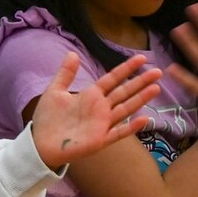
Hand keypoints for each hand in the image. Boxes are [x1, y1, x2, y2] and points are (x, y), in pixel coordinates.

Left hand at [30, 53, 161, 166]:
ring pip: (126, 109)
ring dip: (141, 99)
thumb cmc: (47, 118)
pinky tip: (144, 119)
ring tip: (156, 89)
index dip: (126, 68)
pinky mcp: (100, 140)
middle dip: (141, 82)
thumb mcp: (54, 91)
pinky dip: (130, 127)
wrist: (40, 143)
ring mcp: (102, 124)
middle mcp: (100, 108)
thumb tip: (73, 53)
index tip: (141, 58)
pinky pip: (118, 132)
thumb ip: (65, 74)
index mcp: (91, 95)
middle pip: (124, 92)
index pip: (113, 78)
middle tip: (158, 72)